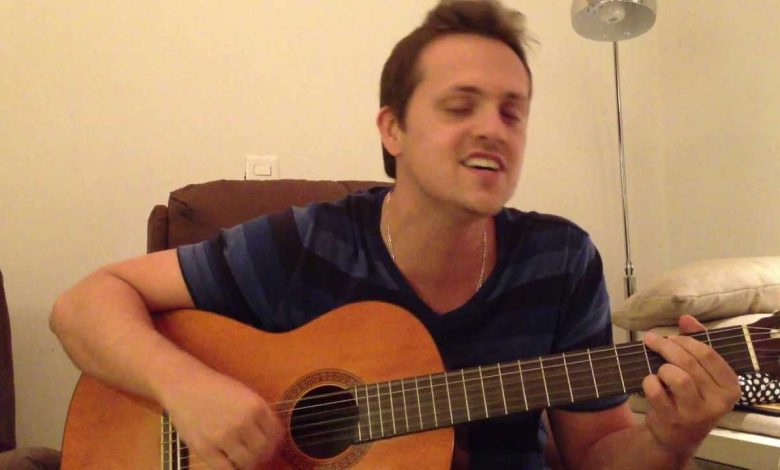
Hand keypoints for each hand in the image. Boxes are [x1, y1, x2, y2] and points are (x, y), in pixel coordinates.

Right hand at [162, 369, 282, 468]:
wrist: (184, 385)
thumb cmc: (215, 388)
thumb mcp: (245, 393)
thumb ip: (260, 413)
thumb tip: (274, 437)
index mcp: (256, 406)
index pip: (276, 434)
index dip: (276, 443)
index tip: (271, 446)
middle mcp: (242, 422)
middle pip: (263, 451)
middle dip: (264, 456)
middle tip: (259, 456)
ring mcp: (223, 437)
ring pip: (247, 463)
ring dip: (249, 464)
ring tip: (245, 461)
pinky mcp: (205, 449)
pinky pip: (226, 469)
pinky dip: (232, 469)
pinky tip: (230, 463)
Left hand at [641, 315, 740, 456]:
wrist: (677, 436)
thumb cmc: (691, 397)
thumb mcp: (701, 372)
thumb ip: (696, 342)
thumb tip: (686, 318)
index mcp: (730, 386)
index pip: (707, 353)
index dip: (685, 340)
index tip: (670, 337)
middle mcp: (718, 401)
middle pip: (688, 362)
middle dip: (666, 346)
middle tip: (652, 340)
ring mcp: (695, 412)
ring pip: (675, 375)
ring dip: (661, 367)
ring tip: (659, 370)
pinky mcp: (672, 418)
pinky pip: (655, 389)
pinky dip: (649, 381)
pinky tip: (651, 383)